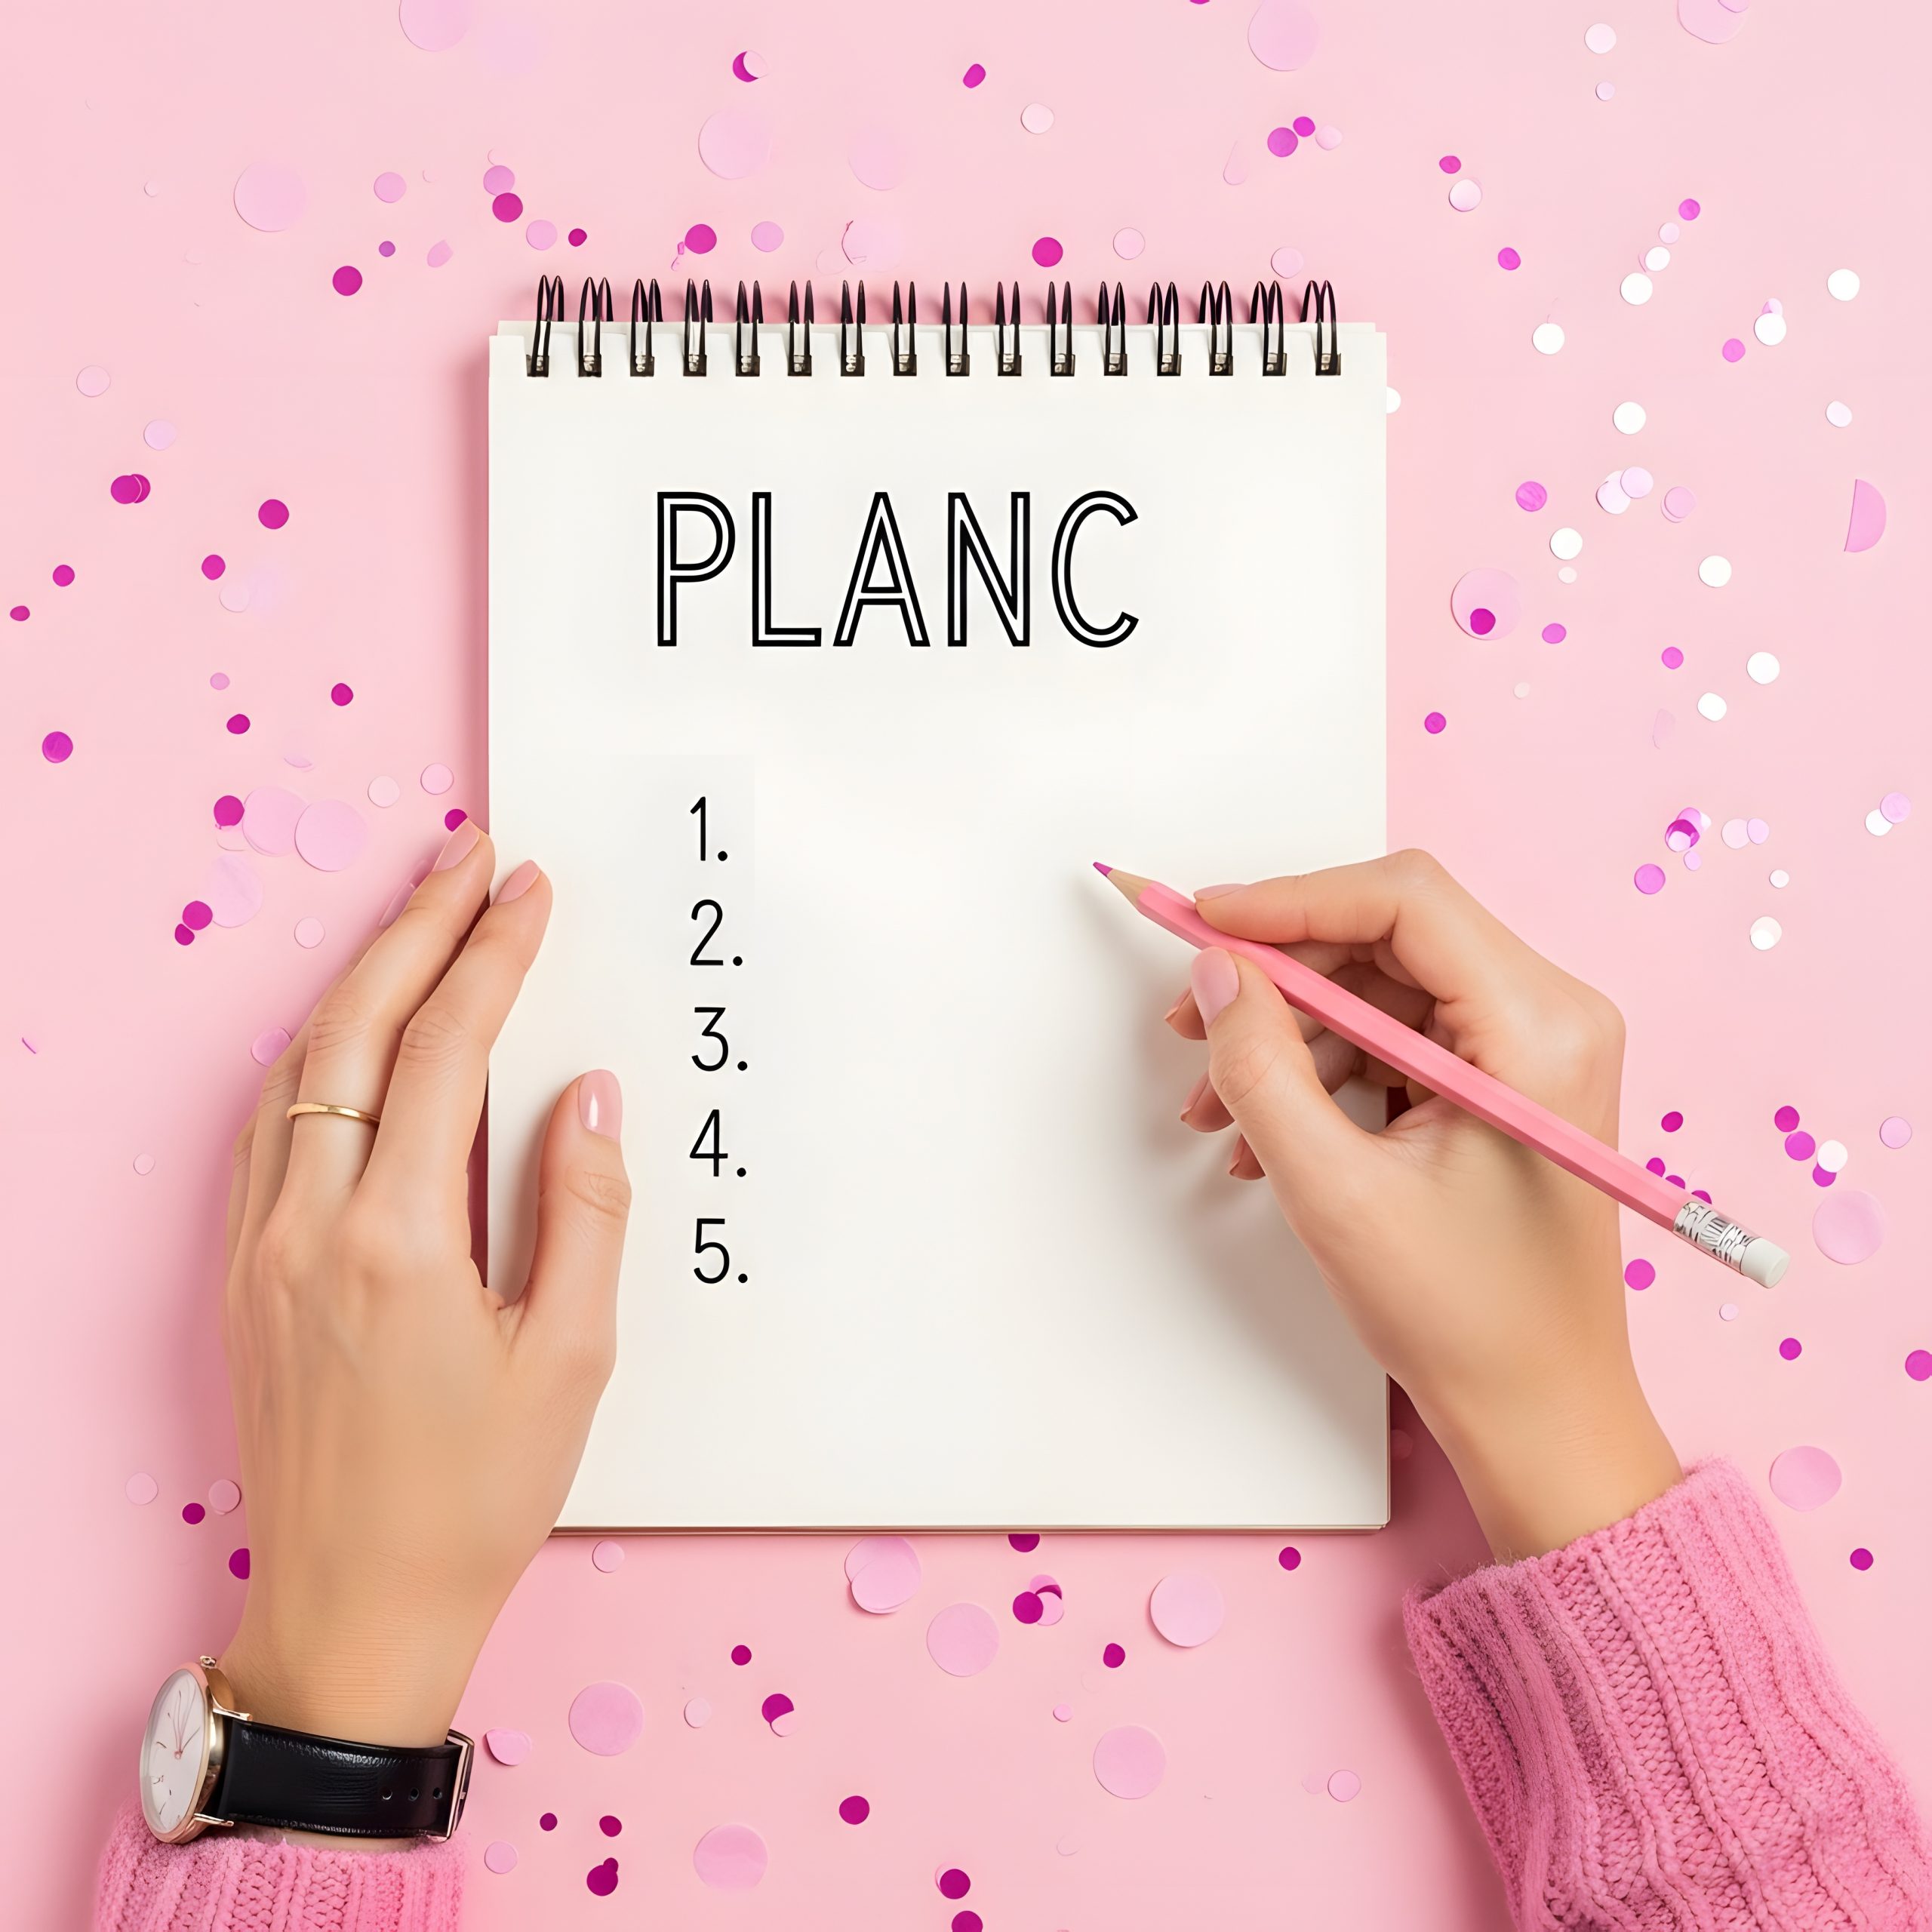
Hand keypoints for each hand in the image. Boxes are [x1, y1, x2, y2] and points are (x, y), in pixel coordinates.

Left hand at [217, 822, 629, 1760]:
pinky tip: (353, 1030)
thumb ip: (585, 1208)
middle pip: (352, 1028)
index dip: (491, 955)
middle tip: (469, 857)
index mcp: (398, 1242)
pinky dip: (313, 1052)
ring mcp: (261, 1247)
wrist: (356, 1607)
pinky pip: (268, 1126)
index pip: (445, 1049)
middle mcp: (309, 1225)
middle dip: (415, 927)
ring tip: (419, 917)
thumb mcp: (571, 1358)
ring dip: (358, 978)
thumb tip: (591, 1093)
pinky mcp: (243, 1273)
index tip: (528, 889)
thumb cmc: (475, 1496)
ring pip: (294, 1066)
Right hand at [1168, 850, 1679, 1560]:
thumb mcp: (1335, 1192)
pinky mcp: (1503, 1078)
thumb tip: (1215, 974)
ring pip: (1380, 985)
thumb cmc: (1468, 1318)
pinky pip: (1395, 1032)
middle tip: (1191, 1018)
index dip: (1288, 901)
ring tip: (1218, 1105)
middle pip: (1386, 936)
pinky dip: (1323, 1067)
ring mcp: (1531, 1046)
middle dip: (1278, 974)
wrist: (1540, 1409)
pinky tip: (1268, 1132)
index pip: (1402, 902)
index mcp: (1538, 1029)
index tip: (1201, 923)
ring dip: (1289, 1031)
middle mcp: (1552, 1016)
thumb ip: (1262, 1069)